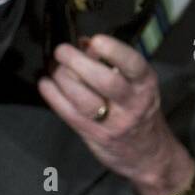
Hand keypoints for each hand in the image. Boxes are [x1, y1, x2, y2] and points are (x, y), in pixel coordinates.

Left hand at [38, 33, 194, 194]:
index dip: (114, 51)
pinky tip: (46, 84)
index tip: (96, 40)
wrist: (148, 154)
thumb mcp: (135, 84)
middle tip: (62, 51)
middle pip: (105, 82)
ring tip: (54, 68)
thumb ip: (111, 63)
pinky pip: (71, 115)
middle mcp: (132, 103)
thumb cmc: (138, 110)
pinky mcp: (95, 136)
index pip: (133, 65)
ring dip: (64, 80)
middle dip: (79, 63)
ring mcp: (114, 122)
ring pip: (85, 100)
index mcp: (145, 84)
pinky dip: (54, 97)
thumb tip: (83, 43)